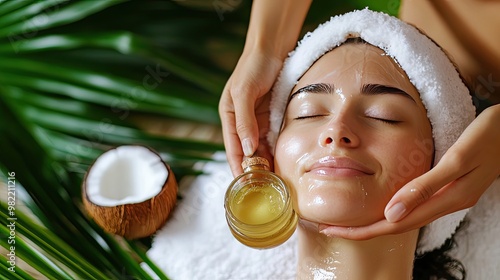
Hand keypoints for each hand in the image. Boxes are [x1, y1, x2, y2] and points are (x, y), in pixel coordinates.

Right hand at [219, 48, 282, 175]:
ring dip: (266, 163)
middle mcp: (242, 121)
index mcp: (229, 116)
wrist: (272, 48)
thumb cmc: (253, 66)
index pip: (233, 149)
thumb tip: (248, 150)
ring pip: (260, 148)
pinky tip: (283, 162)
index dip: (238, 168)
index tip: (245, 186)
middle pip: (247, 152)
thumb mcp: (245, 92)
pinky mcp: (271, 117)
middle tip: (264, 189)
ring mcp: (257, 120)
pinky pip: (272, 139)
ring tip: (275, 181)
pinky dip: (276, 151)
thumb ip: (244, 121)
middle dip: (253, 170)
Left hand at [318, 104, 499, 239]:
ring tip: (348, 221)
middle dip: (362, 229)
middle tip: (329, 228)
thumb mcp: (457, 159)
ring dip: (375, 221)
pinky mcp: (450, 187)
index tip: (333, 230)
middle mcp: (446, 203)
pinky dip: (392, 209)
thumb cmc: (490, 137)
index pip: (394, 224)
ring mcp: (449, 197)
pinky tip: (381, 206)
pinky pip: (414, 206)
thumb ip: (425, 187)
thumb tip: (391, 214)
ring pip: (404, 217)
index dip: (362, 230)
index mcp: (446, 199)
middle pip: (395, 224)